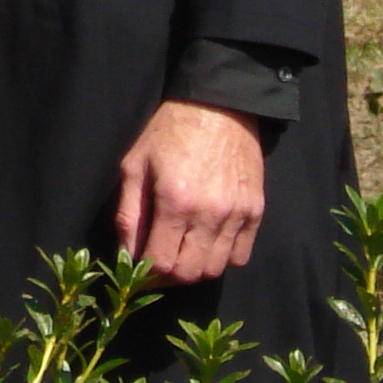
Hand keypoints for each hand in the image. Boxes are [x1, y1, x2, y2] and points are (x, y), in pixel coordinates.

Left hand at [114, 99, 264, 284]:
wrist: (219, 105)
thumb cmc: (169, 131)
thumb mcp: (135, 165)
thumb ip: (129, 214)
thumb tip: (126, 257)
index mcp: (174, 201)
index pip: (162, 263)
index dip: (147, 275)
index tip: (139, 272)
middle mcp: (209, 213)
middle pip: (190, 274)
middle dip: (169, 277)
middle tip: (159, 263)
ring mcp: (237, 214)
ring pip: (216, 269)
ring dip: (195, 268)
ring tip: (182, 252)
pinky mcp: (256, 211)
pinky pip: (240, 255)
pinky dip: (222, 258)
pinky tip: (207, 242)